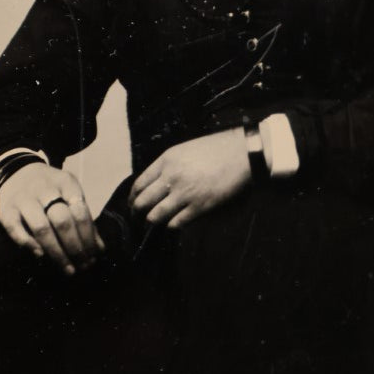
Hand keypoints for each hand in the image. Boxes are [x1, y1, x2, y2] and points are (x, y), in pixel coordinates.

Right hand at [0, 164, 103, 273]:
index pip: (80, 212)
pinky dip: (29, 244)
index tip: (94, 255)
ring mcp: (23, 198)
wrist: (17, 172)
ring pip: (41, 228)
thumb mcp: (69, 194)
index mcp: (65, 182)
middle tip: (83, 266)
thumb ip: (83, 218)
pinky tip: (41, 256)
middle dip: (75, 248)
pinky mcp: (5, 210)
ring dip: (56, 252)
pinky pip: (16, 230)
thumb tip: (99, 248)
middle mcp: (44, 188)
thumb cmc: (50, 189)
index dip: (89, 237)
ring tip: (67, 268)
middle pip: (62, 222)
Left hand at [129, 128, 249, 229]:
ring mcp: (185, 193)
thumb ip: (168, 164)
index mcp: (167, 160)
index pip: (139, 183)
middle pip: (143, 201)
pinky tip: (172, 224)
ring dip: (151, 221)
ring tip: (150, 224)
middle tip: (136, 217)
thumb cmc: (216, 148)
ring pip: (156, 215)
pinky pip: (177, 222)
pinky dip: (171, 225)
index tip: (132, 202)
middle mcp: (172, 177)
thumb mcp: (185, 149)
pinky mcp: (199, 206)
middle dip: (136, 212)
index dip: (132, 196)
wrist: (241, 154)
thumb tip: (156, 182)